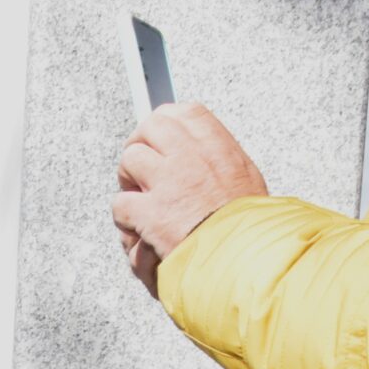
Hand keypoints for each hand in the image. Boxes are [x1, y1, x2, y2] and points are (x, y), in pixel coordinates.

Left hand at [111, 102, 267, 294]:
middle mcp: (190, 157)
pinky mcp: (150, 211)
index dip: (164, 125)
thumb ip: (217, 159)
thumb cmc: (247, 225)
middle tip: (141, 170)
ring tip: (141, 201)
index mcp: (216, 146)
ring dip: (129, 183)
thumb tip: (198, 152)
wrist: (243, 256)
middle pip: (149, 127)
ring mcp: (168, 182)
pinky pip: (121, 204)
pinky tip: (140, 229)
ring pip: (129, 161)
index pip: (182, 112)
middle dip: (140, 146)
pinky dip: (126, 220)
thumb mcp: (244, 178)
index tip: (159, 141)